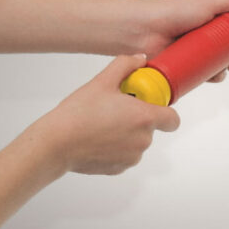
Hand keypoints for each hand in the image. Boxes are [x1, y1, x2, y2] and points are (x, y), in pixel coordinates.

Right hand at [35, 54, 179, 174]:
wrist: (55, 144)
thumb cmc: (79, 113)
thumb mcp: (102, 81)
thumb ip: (125, 65)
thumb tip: (140, 59)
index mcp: (145, 118)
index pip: (173, 119)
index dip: (165, 111)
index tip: (149, 105)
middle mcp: (144, 140)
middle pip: (151, 128)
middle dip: (138, 119)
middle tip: (117, 110)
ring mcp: (132, 157)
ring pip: (137, 142)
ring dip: (128, 134)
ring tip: (103, 124)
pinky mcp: (119, 169)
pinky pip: (125, 155)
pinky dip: (116, 148)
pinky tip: (98, 139)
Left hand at [137, 0, 228, 82]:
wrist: (143, 30)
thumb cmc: (172, 12)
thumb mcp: (208, 2)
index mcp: (212, 18)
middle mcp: (205, 35)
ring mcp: (197, 51)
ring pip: (221, 63)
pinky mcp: (188, 66)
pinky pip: (205, 74)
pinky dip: (214, 77)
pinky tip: (215, 76)